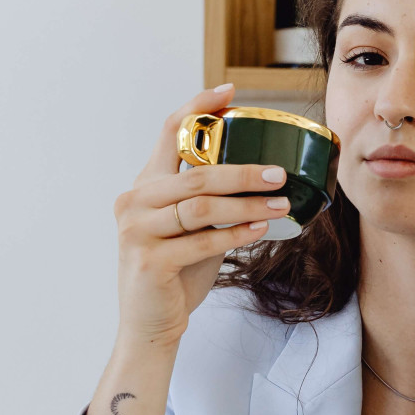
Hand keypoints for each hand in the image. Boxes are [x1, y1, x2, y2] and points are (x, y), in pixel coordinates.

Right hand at [113, 82, 291, 347]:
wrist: (150, 324)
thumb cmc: (176, 273)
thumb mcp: (193, 228)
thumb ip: (212, 200)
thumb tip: (264, 175)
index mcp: (145, 186)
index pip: (167, 132)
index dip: (198, 107)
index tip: (230, 91)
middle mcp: (134, 201)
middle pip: (194, 173)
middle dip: (242, 171)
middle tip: (279, 172)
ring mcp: (137, 231)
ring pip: (201, 206)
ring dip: (247, 204)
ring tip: (281, 204)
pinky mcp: (149, 261)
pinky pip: (201, 241)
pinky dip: (236, 235)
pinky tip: (260, 231)